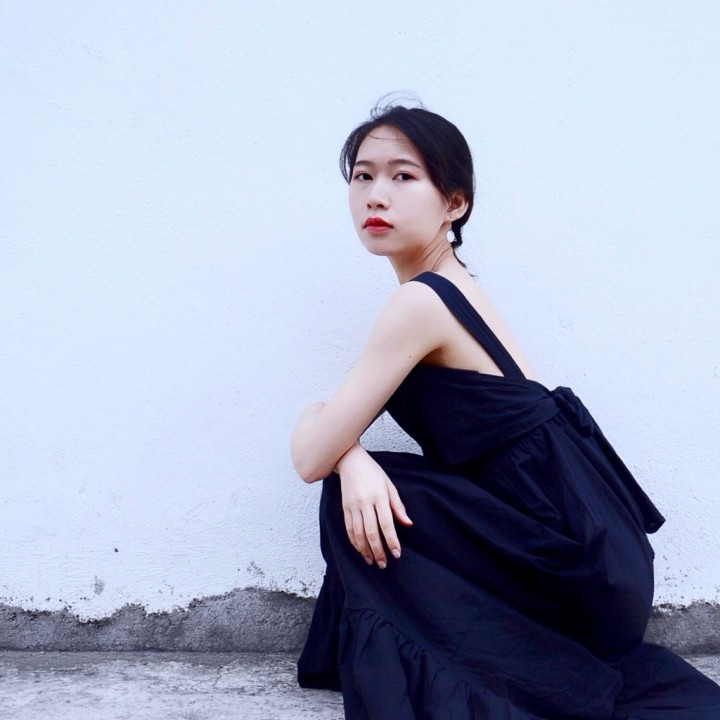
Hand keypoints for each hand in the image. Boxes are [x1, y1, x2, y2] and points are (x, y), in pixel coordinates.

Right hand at [336, 445, 412, 568]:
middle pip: (371, 532)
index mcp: (379, 496)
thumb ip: (398, 506)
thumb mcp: (389, 485)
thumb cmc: (373, 473)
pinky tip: (360, 550)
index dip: (391, 541)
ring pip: (358, 533)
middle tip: (383, 564)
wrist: (350, 461)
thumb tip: (407, 524)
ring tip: (371, 561)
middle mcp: (365, 502)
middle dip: (378, 551)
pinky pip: (348, 528)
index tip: (396, 554)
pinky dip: (354, 541)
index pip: (386, 524)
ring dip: (365, 550)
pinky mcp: (345, 508)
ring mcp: (353, 506)